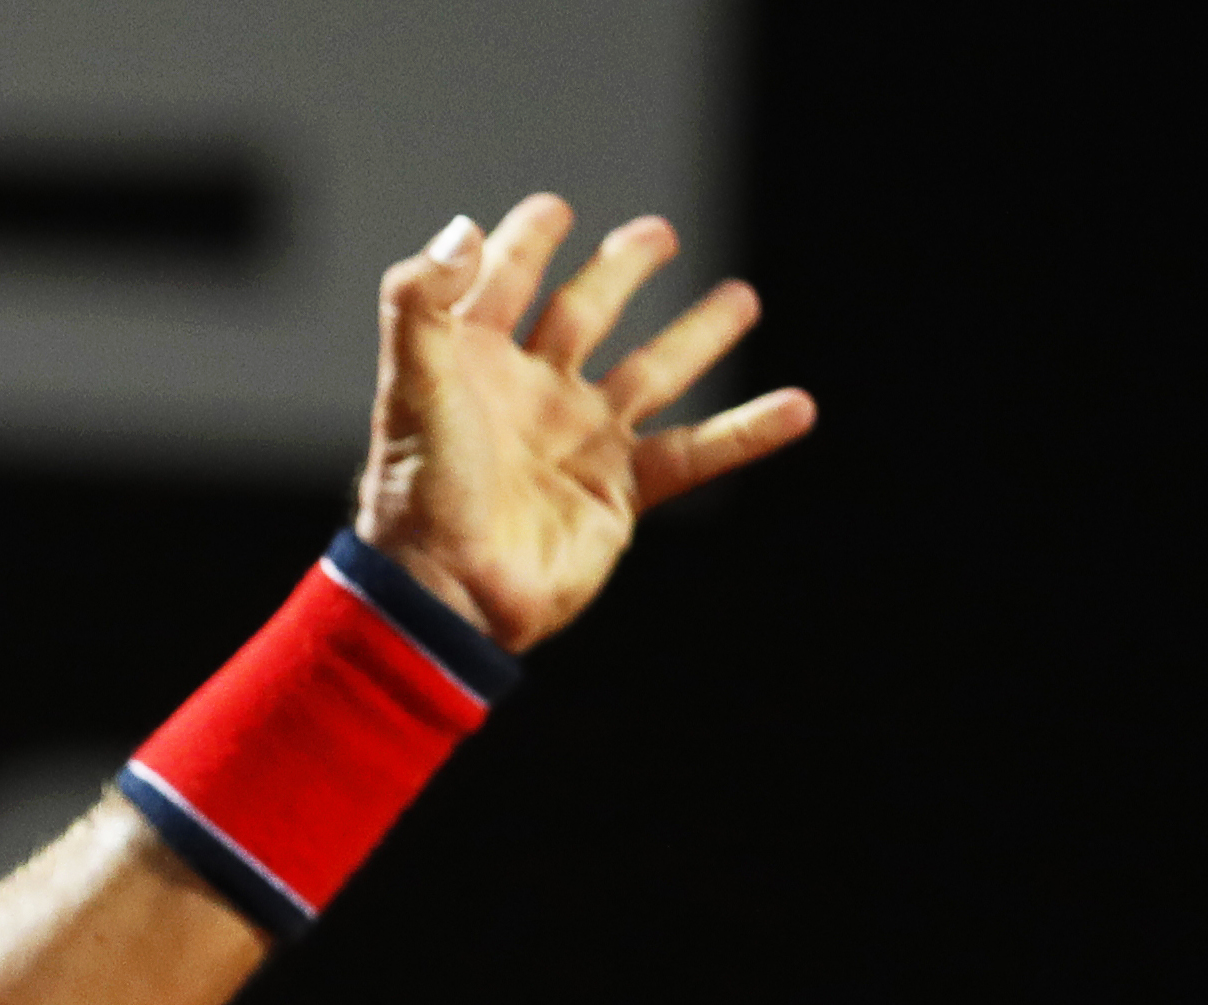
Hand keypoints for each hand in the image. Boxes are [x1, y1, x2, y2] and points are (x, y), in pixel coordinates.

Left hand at [353, 194, 815, 653]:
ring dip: (698, 335)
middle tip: (660, 234)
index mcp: (476, 361)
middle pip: (585, 313)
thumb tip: (462, 228)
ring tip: (743, 298)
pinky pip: (694, 452)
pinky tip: (797, 407)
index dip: (526, 243)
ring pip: (652, 373)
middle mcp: (532, 393)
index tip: (555, 210)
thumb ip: (419, 302)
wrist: (451, 592)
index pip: (505, 282)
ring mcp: (580, 441)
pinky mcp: (619, 492)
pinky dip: (746, 433)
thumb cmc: (420, 493)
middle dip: (621, 271)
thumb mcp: (410, 385)